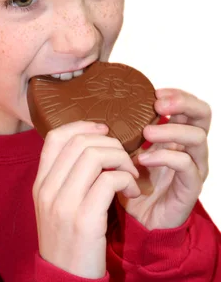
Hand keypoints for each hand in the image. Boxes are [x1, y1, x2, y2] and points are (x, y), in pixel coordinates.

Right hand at [33, 120, 140, 278]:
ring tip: (131, 174)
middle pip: (80, 143)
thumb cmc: (67, 241)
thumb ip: (65, 177)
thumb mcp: (55, 206)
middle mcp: (48, 189)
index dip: (82, 125)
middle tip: (124, 158)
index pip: (55, 137)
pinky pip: (110, 180)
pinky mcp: (85, 220)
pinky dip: (127, 179)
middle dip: (109, 143)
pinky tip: (133, 191)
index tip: (103, 130)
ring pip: (95, 156)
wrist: (66, 281)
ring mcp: (64, 204)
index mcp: (40, 183)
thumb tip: (91, 146)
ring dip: (121, 159)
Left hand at [117, 88, 210, 229]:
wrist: (137, 220)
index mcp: (177, 134)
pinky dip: (164, 157)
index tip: (154, 91)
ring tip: (146, 132)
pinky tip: (143, 158)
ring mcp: (194, 167)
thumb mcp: (128, 148)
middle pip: (203, 115)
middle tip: (158, 104)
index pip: (190, 106)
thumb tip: (108, 102)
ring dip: (170, 129)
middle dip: (182, 103)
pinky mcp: (190, 187)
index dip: (177, 94)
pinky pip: (186, 165)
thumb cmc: (132, 179)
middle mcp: (190, 148)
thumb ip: (128, 128)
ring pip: (197, 137)